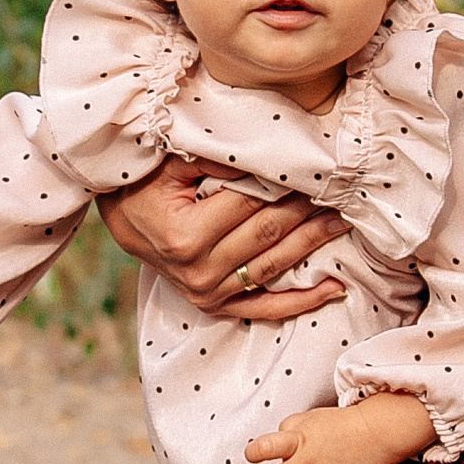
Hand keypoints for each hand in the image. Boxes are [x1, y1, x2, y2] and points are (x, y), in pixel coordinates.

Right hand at [98, 158, 350, 320]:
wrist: (122, 219)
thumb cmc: (145, 184)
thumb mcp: (170, 163)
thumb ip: (213, 159)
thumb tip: (262, 156)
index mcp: (185, 236)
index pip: (250, 204)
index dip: (284, 185)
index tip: (313, 170)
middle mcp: (198, 271)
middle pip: (267, 234)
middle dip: (306, 210)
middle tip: (339, 190)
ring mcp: (207, 292)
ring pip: (274, 266)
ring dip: (312, 244)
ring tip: (341, 222)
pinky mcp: (215, 305)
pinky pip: (265, 307)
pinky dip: (302, 301)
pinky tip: (334, 288)